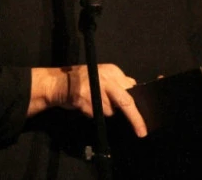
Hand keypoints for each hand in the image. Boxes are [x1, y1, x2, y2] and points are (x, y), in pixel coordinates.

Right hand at [30, 64, 147, 137]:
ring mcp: (96, 87)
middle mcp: (107, 77)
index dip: (137, 103)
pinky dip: (93, 113)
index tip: (143, 118)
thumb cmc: (82, 81)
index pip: (131, 88)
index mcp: (113, 71)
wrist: (57, 83)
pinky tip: (85, 104)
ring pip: (110, 110)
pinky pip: (97, 113)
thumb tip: (133, 90)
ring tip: (93, 102)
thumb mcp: (102, 76)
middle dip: (135, 118)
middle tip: (141, 131)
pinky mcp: (85, 98)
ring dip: (105, 111)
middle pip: (126, 101)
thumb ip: (117, 84)